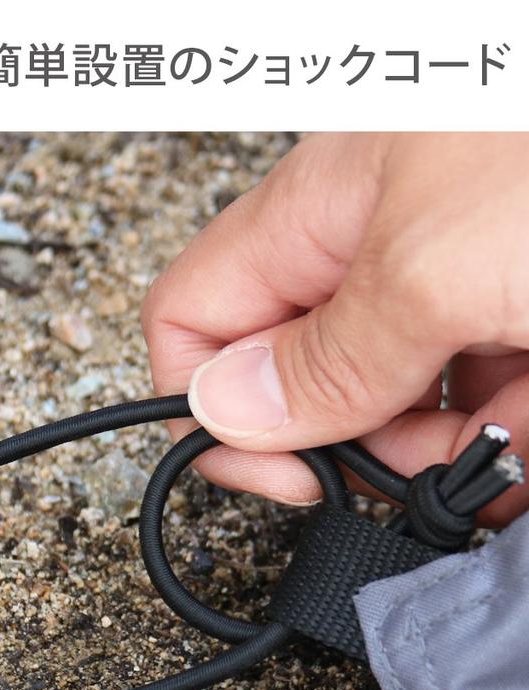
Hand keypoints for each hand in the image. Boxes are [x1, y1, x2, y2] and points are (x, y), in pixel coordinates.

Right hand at [141, 132, 528, 524]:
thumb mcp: (440, 269)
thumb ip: (327, 357)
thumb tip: (225, 413)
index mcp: (317, 213)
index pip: (195, 317)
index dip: (210, 407)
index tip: (282, 472)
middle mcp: (370, 250)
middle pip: (299, 382)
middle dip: (353, 445)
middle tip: (413, 468)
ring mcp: (448, 287)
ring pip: (397, 408)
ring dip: (444, 452)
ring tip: (509, 444)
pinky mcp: (516, 317)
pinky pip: (481, 406)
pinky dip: (507, 443)